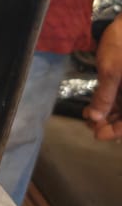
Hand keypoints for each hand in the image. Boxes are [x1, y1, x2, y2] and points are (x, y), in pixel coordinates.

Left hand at [84, 12, 121, 140]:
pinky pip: (119, 99)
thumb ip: (104, 96)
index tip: (97, 134)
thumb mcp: (111, 71)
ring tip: (87, 116)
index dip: (115, 132)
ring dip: (106, 115)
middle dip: (108, 123)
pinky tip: (91, 107)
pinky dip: (107, 104)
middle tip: (89, 124)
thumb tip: (95, 118)